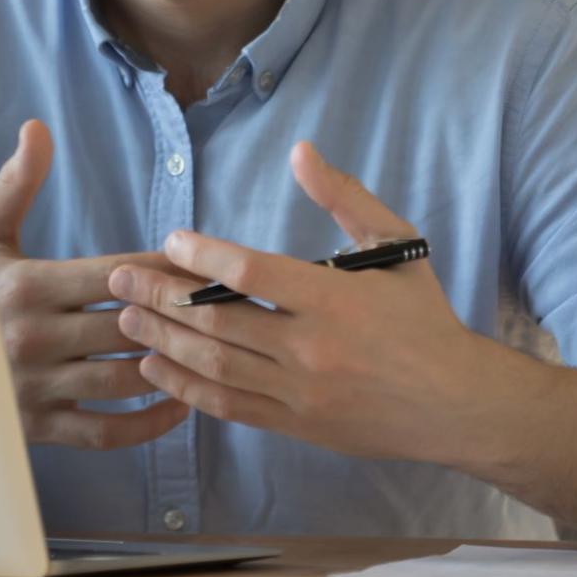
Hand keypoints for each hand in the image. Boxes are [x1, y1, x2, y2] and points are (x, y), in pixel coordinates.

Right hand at [0, 119, 197, 448]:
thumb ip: (17, 183)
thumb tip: (38, 128)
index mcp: (26, 286)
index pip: (116, 276)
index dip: (163, 270)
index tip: (198, 264)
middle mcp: (32, 339)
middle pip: (129, 326)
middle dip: (178, 315)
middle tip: (220, 306)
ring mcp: (35, 388)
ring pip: (126, 378)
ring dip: (171, 363)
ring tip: (204, 348)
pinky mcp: (37, 429)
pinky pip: (107, 432)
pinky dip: (150, 423)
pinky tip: (178, 401)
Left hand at [106, 141, 485, 462]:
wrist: (457, 404)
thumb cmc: (424, 317)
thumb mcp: (396, 244)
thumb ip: (344, 197)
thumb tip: (300, 151)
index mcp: (334, 299)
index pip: (251, 274)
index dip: (201, 256)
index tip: (169, 241)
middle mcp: (311, 348)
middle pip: (217, 321)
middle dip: (159, 297)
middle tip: (120, 279)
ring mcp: (300, 392)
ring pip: (214, 366)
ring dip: (162, 341)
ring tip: (125, 318)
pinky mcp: (295, 425)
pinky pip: (229, 406)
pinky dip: (186, 388)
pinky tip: (157, 368)